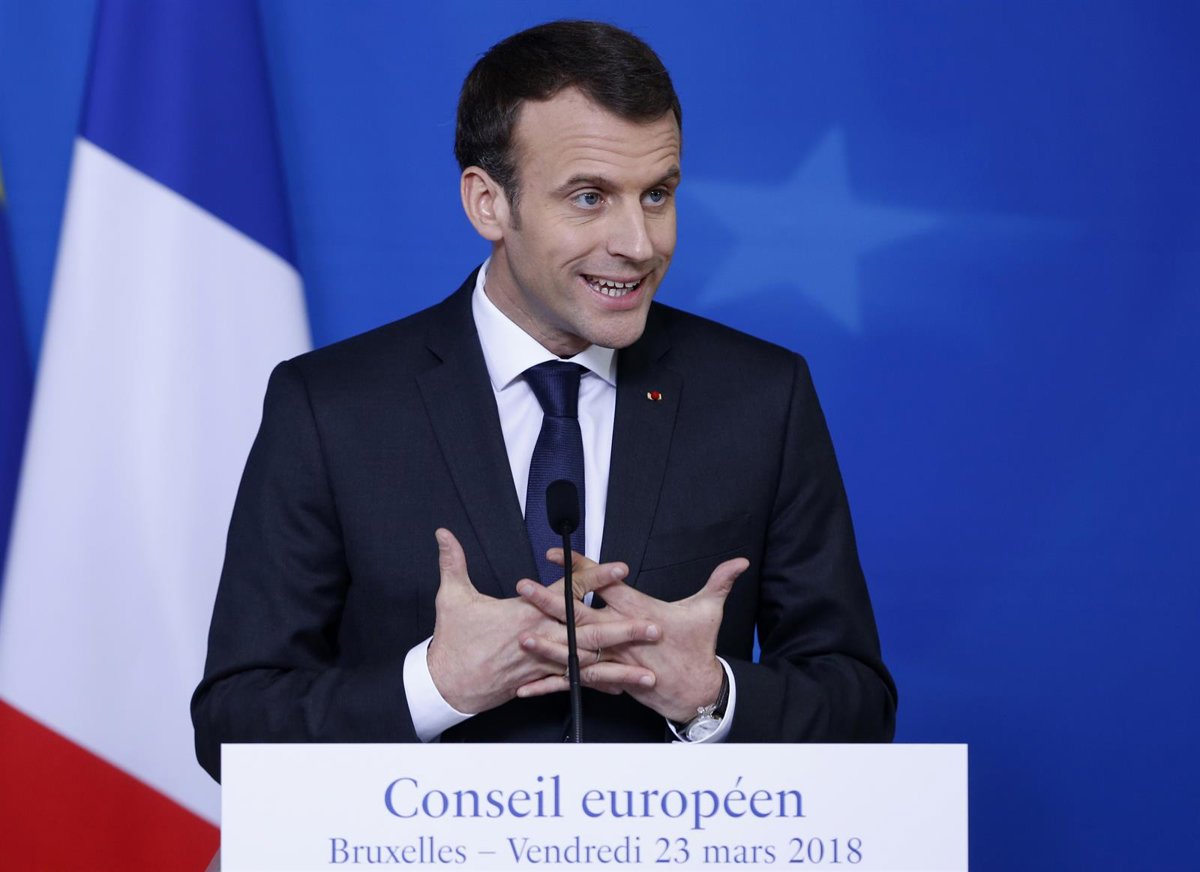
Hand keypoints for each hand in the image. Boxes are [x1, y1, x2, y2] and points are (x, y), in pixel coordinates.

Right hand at [425, 529, 657, 713]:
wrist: (446, 685)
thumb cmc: (452, 643)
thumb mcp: (452, 598)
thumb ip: (453, 561)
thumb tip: (444, 534)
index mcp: (525, 614)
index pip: (567, 592)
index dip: (594, 579)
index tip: (620, 569)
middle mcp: (540, 639)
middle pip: (588, 633)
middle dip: (623, 630)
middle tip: (652, 627)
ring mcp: (542, 663)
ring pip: (588, 664)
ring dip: (619, 667)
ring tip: (648, 671)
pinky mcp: (539, 681)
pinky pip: (573, 683)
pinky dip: (596, 684)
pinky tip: (619, 687)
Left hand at [516, 549, 748, 721]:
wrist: (697, 692)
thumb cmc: (698, 648)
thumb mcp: (709, 611)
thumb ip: (719, 581)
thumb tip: (739, 560)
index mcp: (640, 613)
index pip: (606, 583)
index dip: (582, 567)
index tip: (557, 553)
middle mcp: (623, 636)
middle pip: (582, 616)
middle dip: (551, 602)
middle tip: (524, 588)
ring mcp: (613, 661)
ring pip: (574, 651)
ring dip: (546, 643)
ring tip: (519, 635)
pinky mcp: (609, 682)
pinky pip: (576, 683)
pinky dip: (551, 685)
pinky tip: (526, 686)